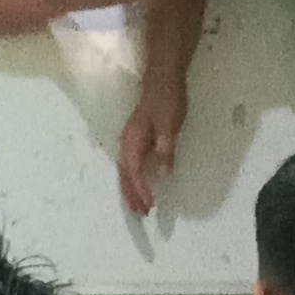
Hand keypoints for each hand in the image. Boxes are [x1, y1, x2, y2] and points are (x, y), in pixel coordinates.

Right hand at [119, 79, 188, 215]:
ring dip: (130, 190)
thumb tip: (164, 174)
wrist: (162, 79)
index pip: (134, 171)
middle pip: (125, 175)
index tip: (149, 204)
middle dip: (131, 195)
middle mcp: (127, 143)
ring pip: (126, 171)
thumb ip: (166, 148)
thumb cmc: (167, 100)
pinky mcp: (137, 139)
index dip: (140, 189)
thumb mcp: (169, 124)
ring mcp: (130, 141)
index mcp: (132, 140)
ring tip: (138, 207)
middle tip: (141, 214)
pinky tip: (140, 186)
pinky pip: (131, 165)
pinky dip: (133, 180)